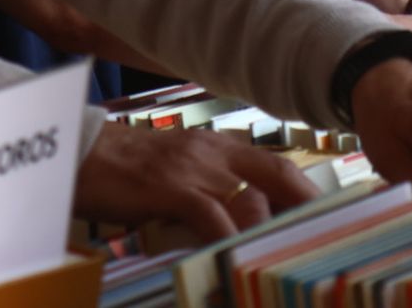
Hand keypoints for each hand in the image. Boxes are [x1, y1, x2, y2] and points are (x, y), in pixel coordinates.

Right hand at [71, 121, 316, 240]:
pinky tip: (236, 264)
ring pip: (250, 199)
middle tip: (331, 238)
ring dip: (270, 235)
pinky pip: (212, 217)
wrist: (77, 153)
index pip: (276, 164)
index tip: (334, 214)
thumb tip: (236, 229)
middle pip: (277, 174)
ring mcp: (193, 167)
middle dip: (308, 206)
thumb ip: (209, 192)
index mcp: (218, 147)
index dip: (308, 190)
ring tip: (286, 265)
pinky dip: (228, 242)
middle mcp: (213, 151)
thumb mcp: (176, 174)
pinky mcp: (170, 186)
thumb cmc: (124, 171)